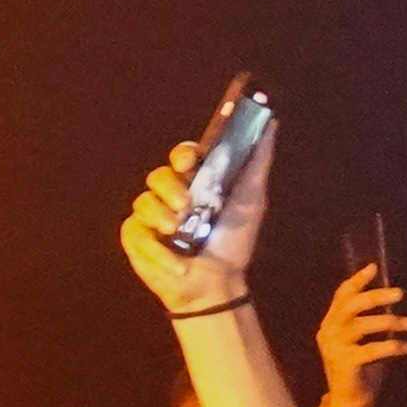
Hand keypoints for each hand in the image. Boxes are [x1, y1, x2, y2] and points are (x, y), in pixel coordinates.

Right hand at [120, 119, 271, 318]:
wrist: (215, 284)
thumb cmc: (233, 243)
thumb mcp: (251, 199)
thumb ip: (258, 161)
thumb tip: (271, 122)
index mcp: (196, 182)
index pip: (182, 156)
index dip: (182, 154)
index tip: (189, 162)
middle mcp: (171, 195)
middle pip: (158, 175)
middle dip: (169, 187)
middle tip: (185, 204)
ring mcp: (152, 217)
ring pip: (143, 201)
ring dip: (161, 216)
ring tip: (177, 232)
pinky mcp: (136, 238)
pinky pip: (134, 231)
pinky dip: (155, 247)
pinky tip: (173, 261)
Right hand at [314, 263, 406, 406]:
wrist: (350, 401)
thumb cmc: (361, 369)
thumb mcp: (362, 340)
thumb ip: (368, 321)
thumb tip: (391, 297)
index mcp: (330, 325)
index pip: (341, 297)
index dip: (357, 281)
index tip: (374, 268)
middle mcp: (328, 333)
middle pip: (350, 306)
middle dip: (376, 296)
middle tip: (400, 294)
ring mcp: (334, 348)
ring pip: (362, 325)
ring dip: (391, 322)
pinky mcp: (346, 363)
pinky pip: (373, 349)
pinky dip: (394, 346)